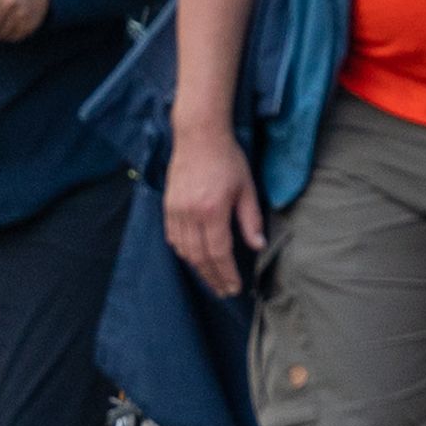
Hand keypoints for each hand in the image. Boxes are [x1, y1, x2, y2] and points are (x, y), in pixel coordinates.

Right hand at [165, 120, 266, 292]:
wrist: (199, 135)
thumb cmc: (227, 159)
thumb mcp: (247, 188)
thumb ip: (251, 219)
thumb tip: (258, 245)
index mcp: (213, 210)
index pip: (219, 253)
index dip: (227, 274)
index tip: (234, 287)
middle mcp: (190, 214)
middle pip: (200, 257)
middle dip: (212, 278)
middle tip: (224, 291)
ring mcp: (176, 210)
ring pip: (184, 250)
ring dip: (198, 268)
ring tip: (211, 279)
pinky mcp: (167, 205)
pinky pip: (173, 237)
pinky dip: (183, 252)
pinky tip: (194, 258)